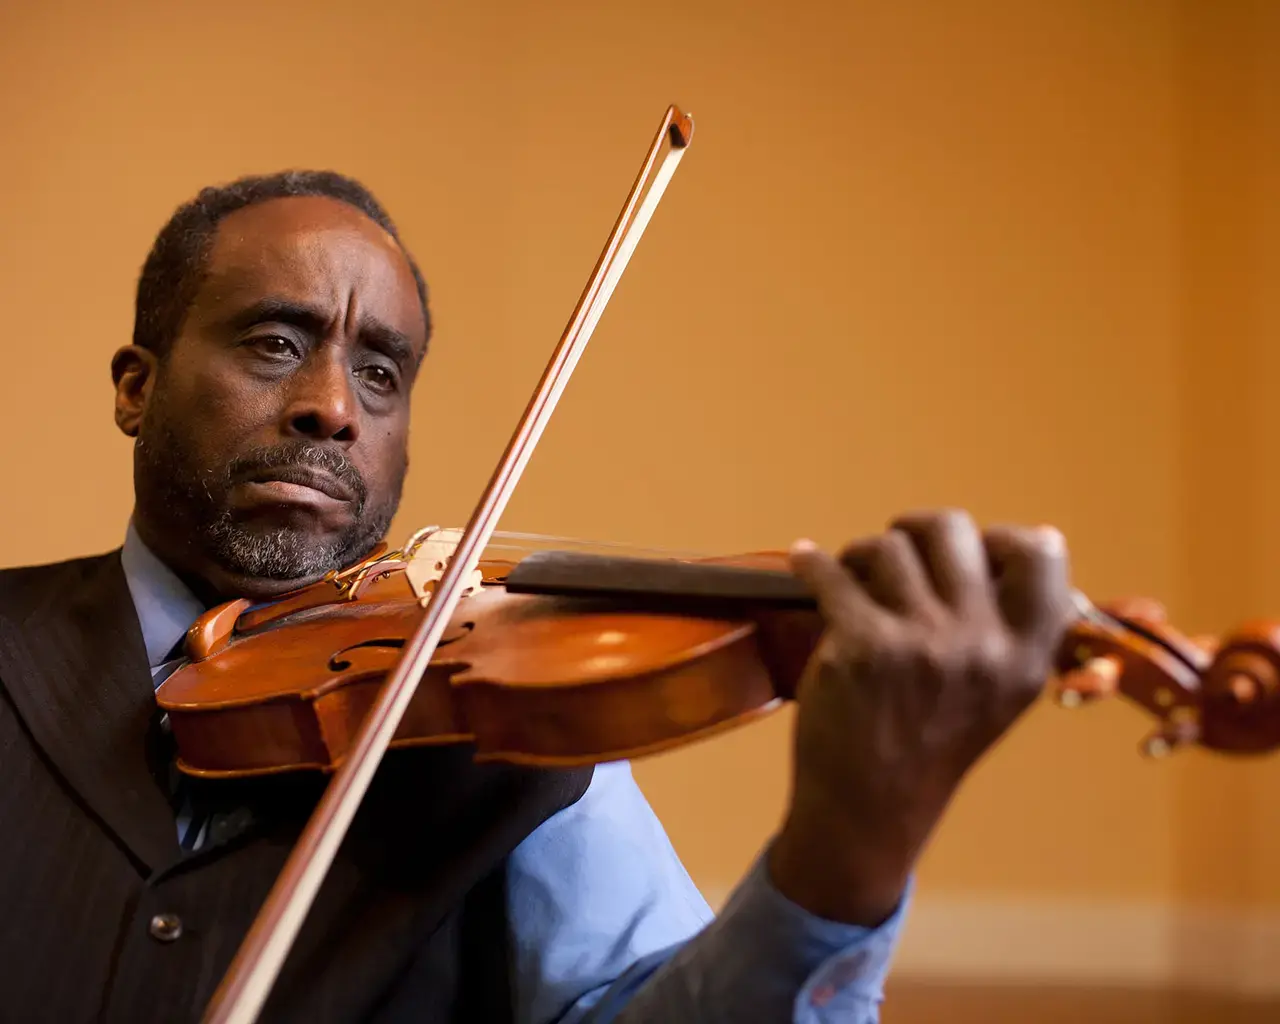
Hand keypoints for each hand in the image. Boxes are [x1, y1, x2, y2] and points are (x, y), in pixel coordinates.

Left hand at [768, 509, 1073, 925]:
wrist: (871, 807)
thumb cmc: (930, 742)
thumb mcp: (999, 691)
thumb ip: (1010, 625)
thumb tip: (1029, 536)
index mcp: (1025, 655)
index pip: (1041, 555)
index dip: (1003, 537)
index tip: (972, 548)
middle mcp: (982, 644)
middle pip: (951, 528)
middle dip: (915, 529)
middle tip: (896, 551)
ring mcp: (921, 642)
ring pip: (887, 547)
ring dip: (861, 555)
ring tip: (852, 578)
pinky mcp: (863, 645)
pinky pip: (830, 571)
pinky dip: (810, 562)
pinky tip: (804, 562)